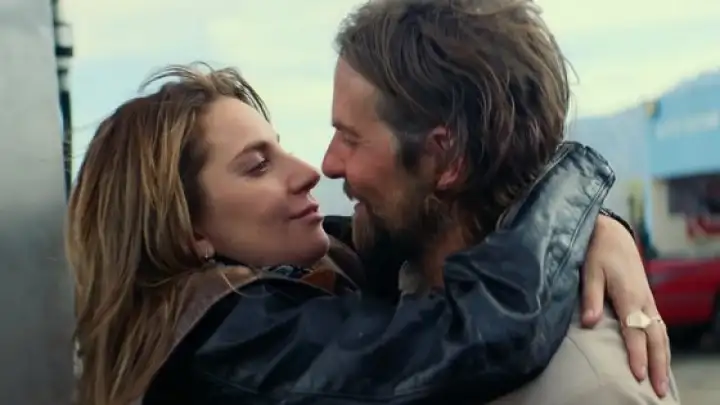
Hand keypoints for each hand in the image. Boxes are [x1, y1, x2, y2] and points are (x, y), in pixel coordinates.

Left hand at [581, 215, 669, 397]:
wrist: (611, 233)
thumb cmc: (597, 251)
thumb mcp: (590, 271)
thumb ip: (590, 297)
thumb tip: (589, 323)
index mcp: (629, 295)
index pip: (634, 331)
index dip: (636, 354)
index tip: (637, 375)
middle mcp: (643, 300)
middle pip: (655, 337)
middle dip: (657, 364)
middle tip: (658, 389)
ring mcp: (648, 300)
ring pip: (661, 333)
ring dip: (663, 358)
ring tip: (662, 381)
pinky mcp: (646, 299)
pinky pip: (659, 326)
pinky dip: (661, 345)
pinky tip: (659, 358)